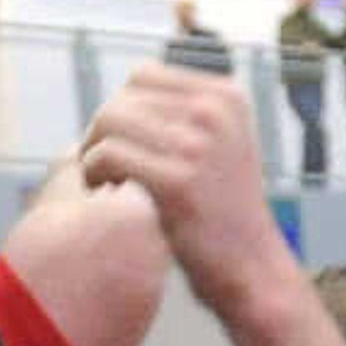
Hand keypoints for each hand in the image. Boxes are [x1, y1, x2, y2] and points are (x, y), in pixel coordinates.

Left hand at [76, 67, 303, 319]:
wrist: (253, 268)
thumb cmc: (224, 213)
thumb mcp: (222, 146)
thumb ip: (183, 115)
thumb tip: (125, 96)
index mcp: (226, 98)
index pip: (144, 76)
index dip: (123, 109)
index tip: (125, 145)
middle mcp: (215, 113)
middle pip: (122, 100)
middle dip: (103, 134)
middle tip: (105, 170)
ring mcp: (198, 146)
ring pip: (109, 123)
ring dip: (93, 153)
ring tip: (103, 182)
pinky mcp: (178, 182)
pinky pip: (108, 156)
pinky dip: (94, 174)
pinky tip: (105, 195)